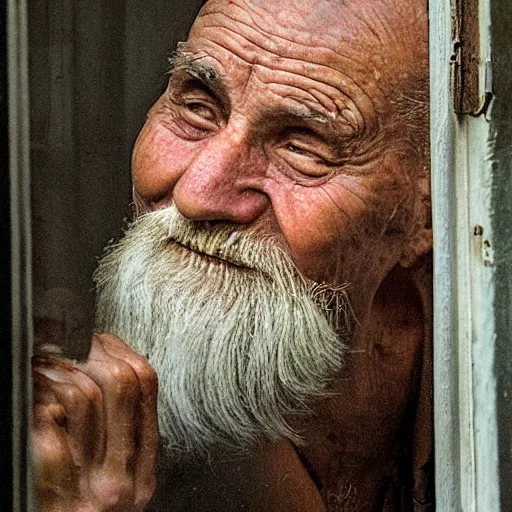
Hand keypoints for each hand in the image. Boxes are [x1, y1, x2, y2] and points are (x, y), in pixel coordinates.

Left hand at [32, 333, 158, 510]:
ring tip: (44, 366)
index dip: (120, 351)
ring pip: (83, 399)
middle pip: (121, 385)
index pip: (145, 386)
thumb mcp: (117, 483)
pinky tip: (34, 402)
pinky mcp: (56, 500)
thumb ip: (122, 438)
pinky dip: (38, 408)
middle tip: (71, 345)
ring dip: (57, 373)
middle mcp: (123, 481)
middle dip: (92, 352)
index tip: (100, 340)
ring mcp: (90, 492)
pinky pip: (49, 437)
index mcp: (142, 471)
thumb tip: (110, 370)